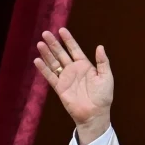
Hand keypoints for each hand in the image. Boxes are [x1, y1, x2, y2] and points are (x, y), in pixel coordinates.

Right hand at [34, 27, 113, 144]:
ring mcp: (66, 78)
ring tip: (40, 44)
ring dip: (47, 54)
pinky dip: (44, 69)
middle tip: (46, 33)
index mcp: (85, 66)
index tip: (61, 30)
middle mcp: (73, 70)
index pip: (74, 49)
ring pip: (54, 63)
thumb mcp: (106, 77)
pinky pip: (50, 76)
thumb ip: (103, 62)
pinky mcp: (60, 88)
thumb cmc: (103, 97)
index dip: (68, 40)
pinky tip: (37, 60)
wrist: (95, 114)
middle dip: (54, 43)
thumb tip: (100, 46)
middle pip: (61, 53)